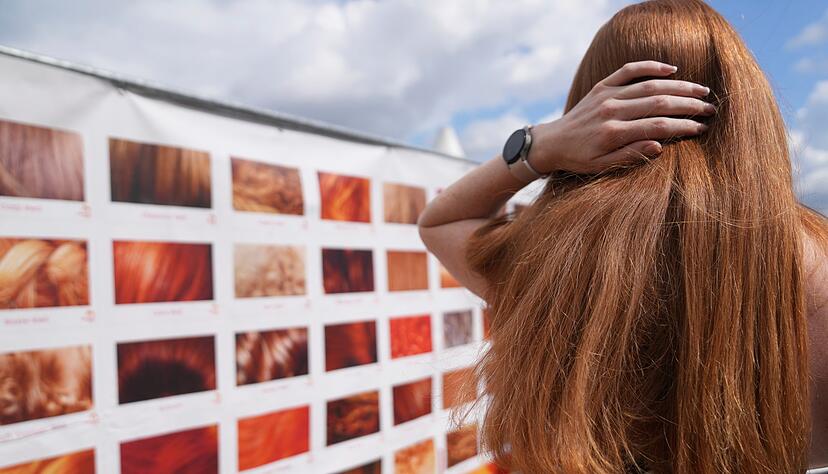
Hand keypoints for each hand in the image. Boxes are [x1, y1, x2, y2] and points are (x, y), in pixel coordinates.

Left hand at [528, 60, 714, 173]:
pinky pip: (629, 71)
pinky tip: (671, 70)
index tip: (702, 129)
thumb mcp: (602, 167)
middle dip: (689, 105)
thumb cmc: (579, 159)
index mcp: (613, 133)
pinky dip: (650, 66)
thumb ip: (630, 156)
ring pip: (650, 85)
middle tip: (710, 109)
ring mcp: (607, 95)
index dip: (683, 126)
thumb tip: (659, 146)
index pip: (658, 126)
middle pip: (659, 103)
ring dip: (679, 87)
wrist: (552, 142)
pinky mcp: (602, 86)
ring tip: (701, 91)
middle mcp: (612, 110)